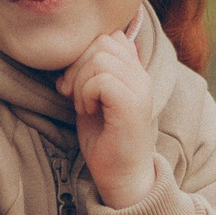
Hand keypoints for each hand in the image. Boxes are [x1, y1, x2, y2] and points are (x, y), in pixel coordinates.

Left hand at [56, 25, 157, 207]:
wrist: (122, 177)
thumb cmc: (105, 140)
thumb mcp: (93, 98)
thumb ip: (92, 73)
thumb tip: (80, 50)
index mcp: (134, 72)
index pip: (111, 37)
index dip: (86, 54)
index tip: (74, 83)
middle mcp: (141, 76)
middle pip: (102, 43)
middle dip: (78, 66)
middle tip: (73, 95)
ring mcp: (140, 89)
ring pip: (100, 59)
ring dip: (81, 83)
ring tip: (84, 105)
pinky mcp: (132, 105)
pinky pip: (101, 80)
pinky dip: (86, 95)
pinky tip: (88, 112)